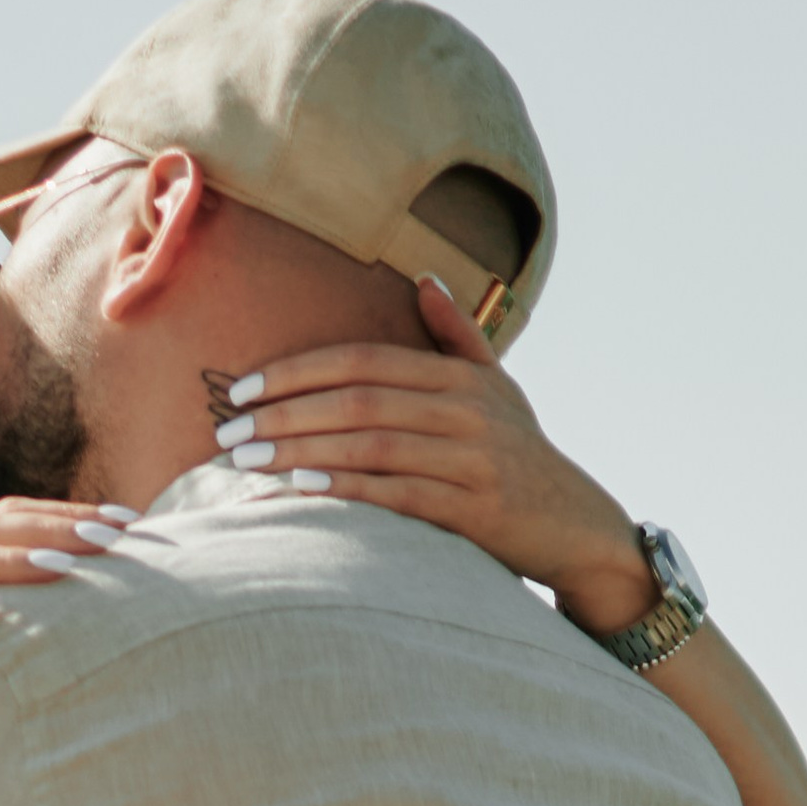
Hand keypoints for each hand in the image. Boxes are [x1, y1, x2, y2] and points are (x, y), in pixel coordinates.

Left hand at [231, 280, 653, 633]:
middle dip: (285, 413)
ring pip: (370, 446)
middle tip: (229, 430)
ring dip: (301, 453)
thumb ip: (458, 337)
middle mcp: (468, 413)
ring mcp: (473, 462)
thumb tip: (424, 280)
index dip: (300, 370)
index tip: (245, 387)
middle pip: (358, 401)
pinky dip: (346, 490)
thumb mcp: (499, 389)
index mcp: (461, 378)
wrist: (578, 525)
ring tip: (246, 462)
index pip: (365, 360)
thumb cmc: (523, 455)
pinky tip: (300, 489)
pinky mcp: (475, 512)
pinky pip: (398, 495)